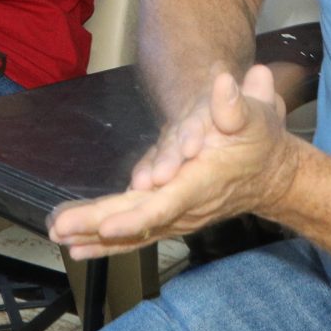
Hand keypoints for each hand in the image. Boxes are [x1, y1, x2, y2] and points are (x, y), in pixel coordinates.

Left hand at [48, 66, 299, 259]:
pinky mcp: (169, 219)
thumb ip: (237, 103)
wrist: (272, 175)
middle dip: (96, 226)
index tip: (108, 226)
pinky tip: (77, 247)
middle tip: (59, 228)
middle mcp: (186, 207)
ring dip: (93, 235)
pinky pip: (134, 234)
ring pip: (131, 230)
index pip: (166, 204)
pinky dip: (105, 243)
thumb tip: (225, 83)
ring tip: (58, 236)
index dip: (137, 216)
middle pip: (136, 220)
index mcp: (203, 182)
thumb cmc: (260, 140)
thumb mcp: (257, 114)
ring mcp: (176, 217)